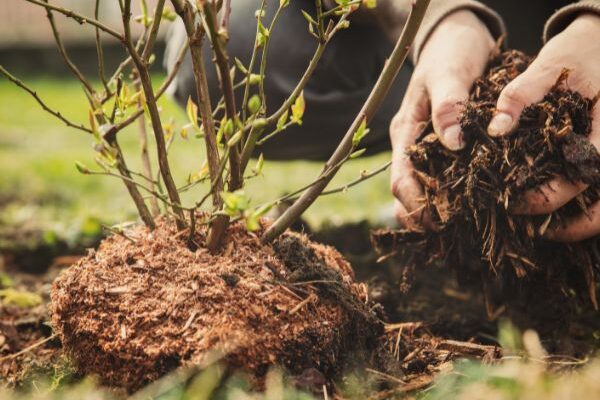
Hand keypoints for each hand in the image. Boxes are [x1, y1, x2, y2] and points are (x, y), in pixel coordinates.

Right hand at [390, 10, 494, 228]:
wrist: (457, 38)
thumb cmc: (450, 53)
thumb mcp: (449, 73)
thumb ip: (449, 106)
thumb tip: (454, 144)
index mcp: (406, 131)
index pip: (400, 178)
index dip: (414, 204)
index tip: (437, 221)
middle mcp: (412, 144)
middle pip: (406, 191)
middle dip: (421, 215)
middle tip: (447, 233)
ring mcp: (427, 147)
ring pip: (421, 189)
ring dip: (432, 211)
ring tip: (455, 230)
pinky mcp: (444, 147)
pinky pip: (441, 178)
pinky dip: (449, 196)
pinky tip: (467, 208)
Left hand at [487, 13, 599, 241]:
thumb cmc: (577, 54)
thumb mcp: (548, 66)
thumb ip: (520, 96)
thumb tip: (495, 129)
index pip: (580, 178)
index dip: (545, 198)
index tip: (511, 203)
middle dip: (569, 228)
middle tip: (529, 231)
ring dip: (578, 226)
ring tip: (541, 232)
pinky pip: (599, 194)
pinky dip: (581, 211)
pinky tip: (553, 216)